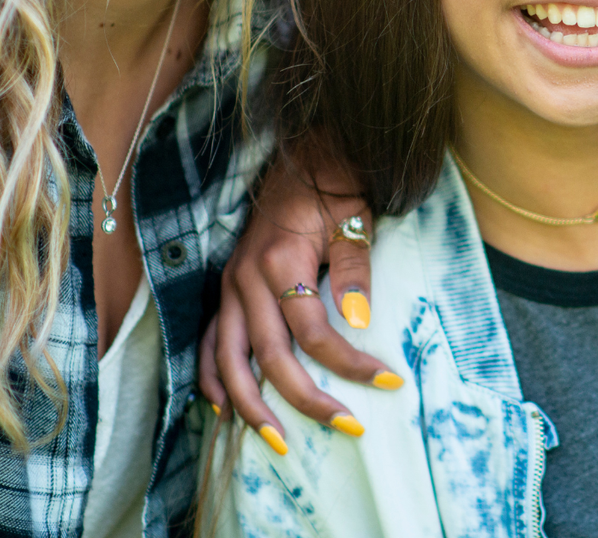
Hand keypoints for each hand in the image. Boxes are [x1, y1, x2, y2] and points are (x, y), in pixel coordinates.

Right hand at [197, 141, 399, 445]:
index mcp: (280, 263)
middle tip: (345, 426)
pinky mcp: (225, 290)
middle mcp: (246, 280)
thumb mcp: (354, 220)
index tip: (388, 380)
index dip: (350, 363)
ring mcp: (229, 287)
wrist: (304, 156)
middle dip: (306, 399)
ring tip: (278, 440)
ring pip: (228, 360)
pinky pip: (209, 343)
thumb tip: (359, 322)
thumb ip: (354, 270)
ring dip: (251, 405)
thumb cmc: (335, 188)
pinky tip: (224, 409)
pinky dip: (212, 378)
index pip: (314, 332)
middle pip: (270, 357)